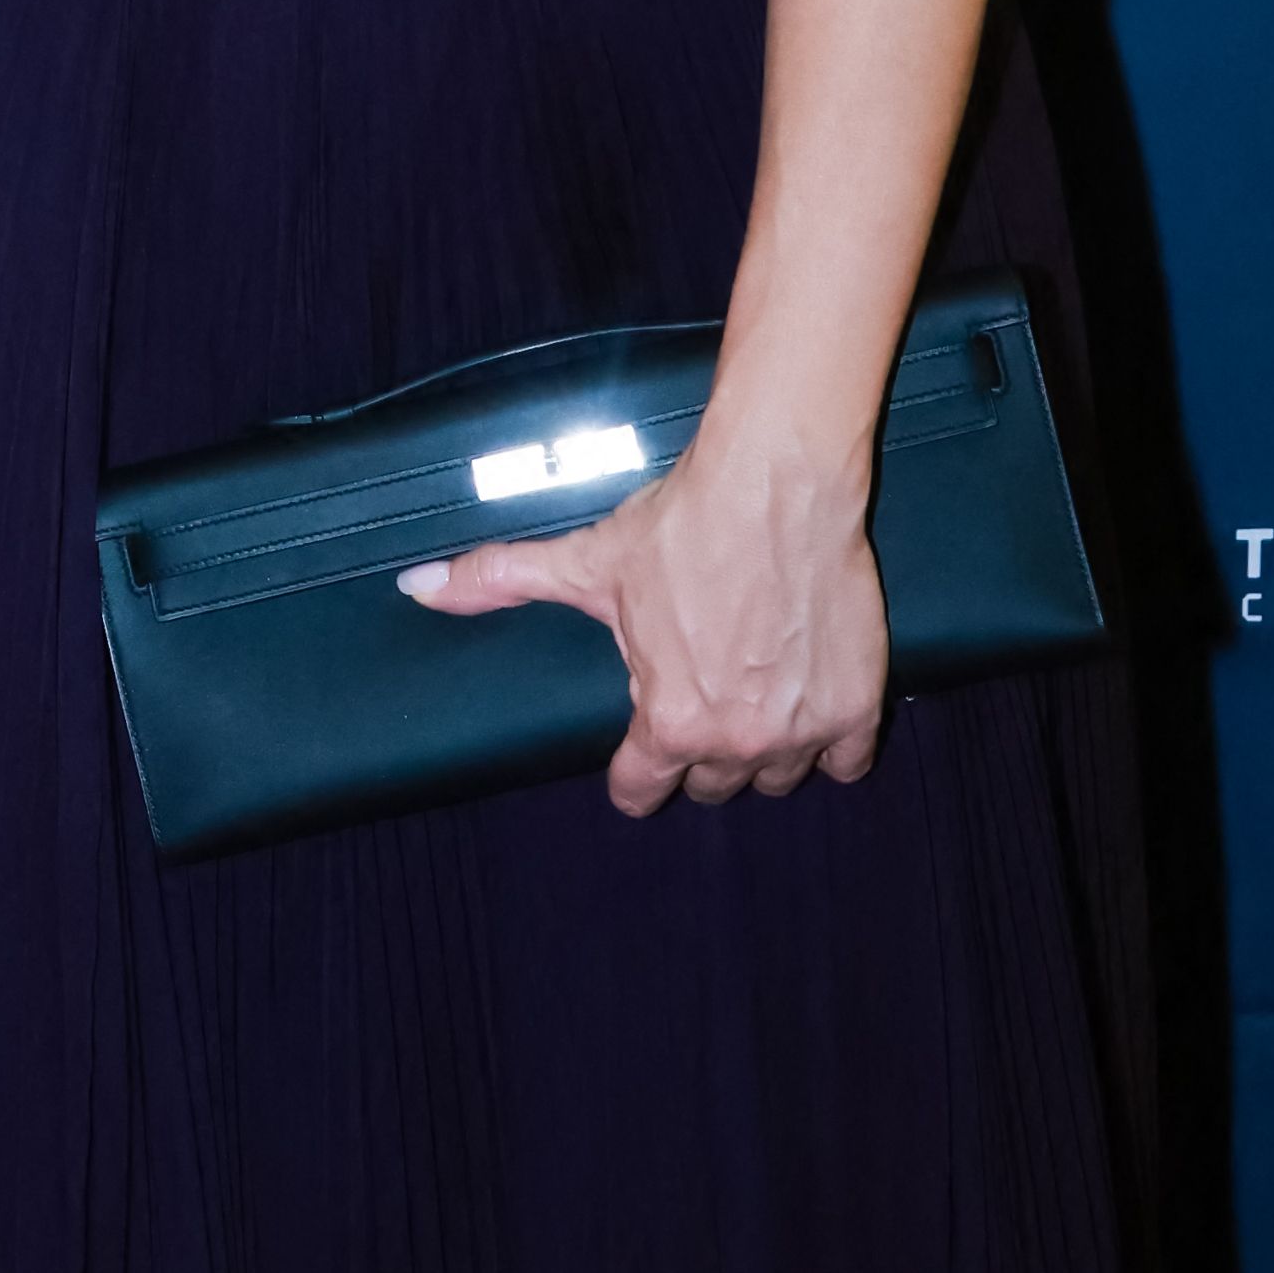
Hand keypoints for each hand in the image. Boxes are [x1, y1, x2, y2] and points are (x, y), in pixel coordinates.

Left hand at [400, 430, 887, 816]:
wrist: (778, 481)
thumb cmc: (683, 523)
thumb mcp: (585, 562)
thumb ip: (499, 583)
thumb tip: (416, 587)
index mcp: (668, 721)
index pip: (641, 791)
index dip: (634, 774)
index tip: (639, 763)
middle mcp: (735, 740)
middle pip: (711, 784)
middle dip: (699, 753)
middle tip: (699, 706)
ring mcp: (800, 728)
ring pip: (776, 777)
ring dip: (763, 752)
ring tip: (752, 703)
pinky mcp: (856, 705)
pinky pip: (845, 764)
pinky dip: (830, 746)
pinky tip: (811, 713)